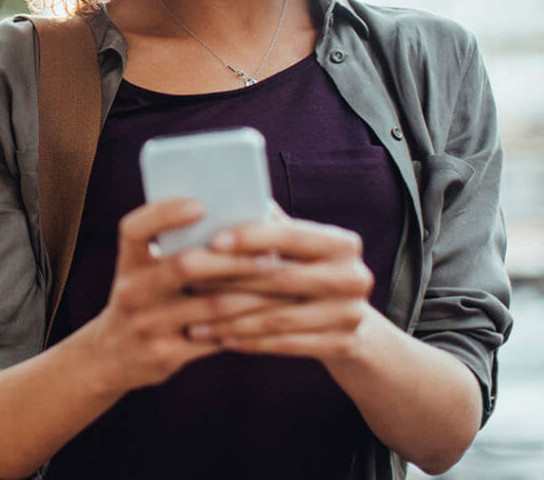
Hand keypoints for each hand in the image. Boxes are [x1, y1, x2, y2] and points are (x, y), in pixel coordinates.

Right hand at [78, 198, 279, 391]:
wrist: (111, 356)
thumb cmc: (145, 296)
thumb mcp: (144, 268)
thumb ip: (174, 244)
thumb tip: (237, 215)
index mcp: (129, 260)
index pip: (137, 229)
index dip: (166, 214)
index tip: (202, 205)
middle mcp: (132, 291)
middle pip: (186, 265)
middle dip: (234, 259)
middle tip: (270, 254)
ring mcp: (147, 325)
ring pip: (211, 305)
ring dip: (253, 293)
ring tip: (283, 282)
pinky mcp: (166, 354)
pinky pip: (216, 337)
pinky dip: (247, 323)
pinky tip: (271, 312)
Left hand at [182, 209, 374, 362]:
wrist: (354, 324)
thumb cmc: (310, 272)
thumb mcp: (301, 248)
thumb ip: (271, 226)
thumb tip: (225, 198)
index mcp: (342, 243)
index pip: (291, 236)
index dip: (251, 237)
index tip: (213, 240)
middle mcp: (352, 277)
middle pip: (280, 279)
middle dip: (230, 279)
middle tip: (189, 280)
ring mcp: (350, 314)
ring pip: (277, 317)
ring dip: (230, 318)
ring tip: (193, 318)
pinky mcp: (341, 345)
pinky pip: (284, 345)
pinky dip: (248, 341)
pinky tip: (219, 338)